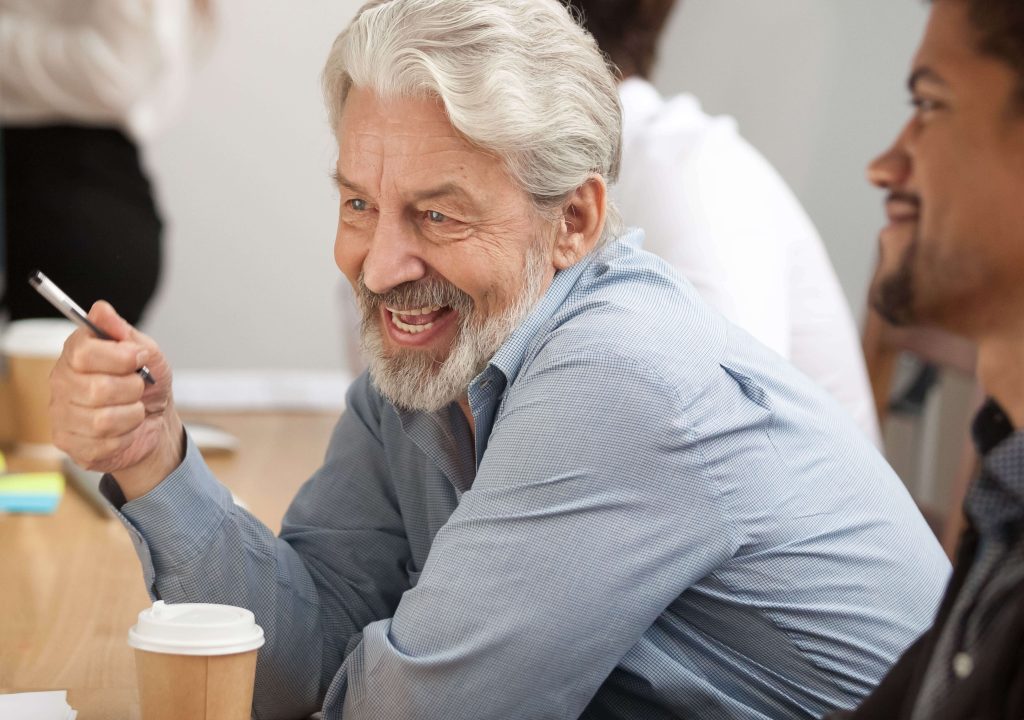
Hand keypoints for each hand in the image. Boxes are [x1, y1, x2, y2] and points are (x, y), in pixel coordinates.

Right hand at [50, 301, 183, 499]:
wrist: (155, 421)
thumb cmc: (148, 384)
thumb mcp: (147, 353)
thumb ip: (125, 333)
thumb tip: (101, 310)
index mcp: (76, 353)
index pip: (84, 353)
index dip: (119, 356)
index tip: (139, 357)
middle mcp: (62, 382)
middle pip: (97, 389)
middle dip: (132, 389)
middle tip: (138, 388)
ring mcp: (62, 414)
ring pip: (102, 420)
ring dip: (132, 415)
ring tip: (133, 409)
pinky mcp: (69, 442)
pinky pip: (104, 443)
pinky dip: (126, 436)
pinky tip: (124, 429)